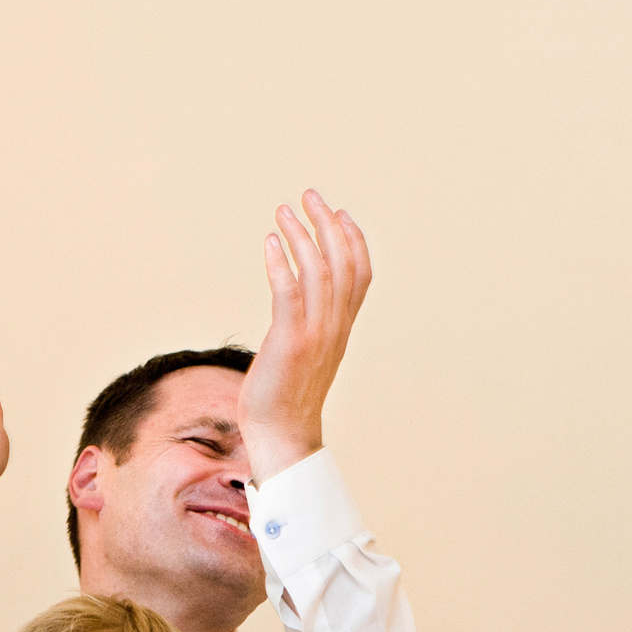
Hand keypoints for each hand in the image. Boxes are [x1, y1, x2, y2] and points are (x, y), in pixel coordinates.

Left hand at [239, 190, 370, 482]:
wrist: (281, 436)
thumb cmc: (285, 396)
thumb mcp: (304, 352)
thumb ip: (308, 323)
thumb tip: (296, 299)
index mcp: (342, 328)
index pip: (360, 274)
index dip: (353, 238)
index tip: (337, 211)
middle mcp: (335, 328)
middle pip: (343, 263)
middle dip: (327, 224)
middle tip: (309, 195)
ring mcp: (316, 335)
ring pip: (320, 272)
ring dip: (302, 235)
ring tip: (284, 209)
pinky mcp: (291, 343)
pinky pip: (290, 295)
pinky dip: (283, 264)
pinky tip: (270, 242)